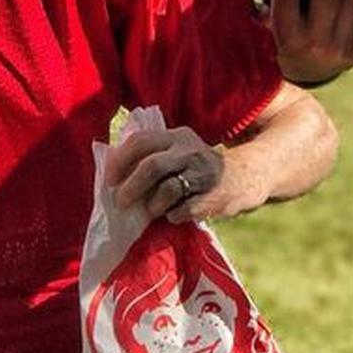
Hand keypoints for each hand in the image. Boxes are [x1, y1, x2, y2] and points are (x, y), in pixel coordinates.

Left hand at [105, 126, 225, 222]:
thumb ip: (152, 155)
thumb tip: (113, 174)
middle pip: (152, 166)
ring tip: (149, 211)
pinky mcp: (212, 197)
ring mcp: (203, 174)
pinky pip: (182, 210)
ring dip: (152, 205)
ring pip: (167, 189)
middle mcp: (190, 151)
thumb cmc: (198, 168)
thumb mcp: (179, 151)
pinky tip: (172, 215)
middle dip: (131, 187)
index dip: (120, 161)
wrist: (243, 178)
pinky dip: (172, 216)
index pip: (141, 141)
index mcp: (177, 137)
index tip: (109, 180)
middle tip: (120, 202)